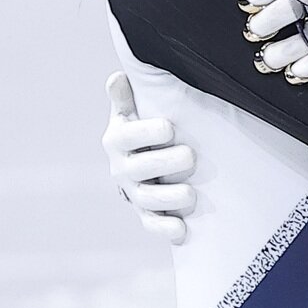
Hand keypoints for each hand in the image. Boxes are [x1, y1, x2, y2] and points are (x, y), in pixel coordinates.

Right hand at [102, 72, 195, 243]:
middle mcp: (122, 168)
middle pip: (139, 169)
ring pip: (147, 199)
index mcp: (118, 140)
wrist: (143, 159)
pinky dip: (165, 229)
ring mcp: (134, 193)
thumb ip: (124, 98)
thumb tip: (117, 77)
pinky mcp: (146, 213)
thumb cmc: (143, 129)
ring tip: (191, 194)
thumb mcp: (131, 112)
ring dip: (169, 197)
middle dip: (165, 163)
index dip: (146, 132)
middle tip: (191, 157)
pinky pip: (152, 224)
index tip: (169, 127)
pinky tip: (182, 230)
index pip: (127, 136)